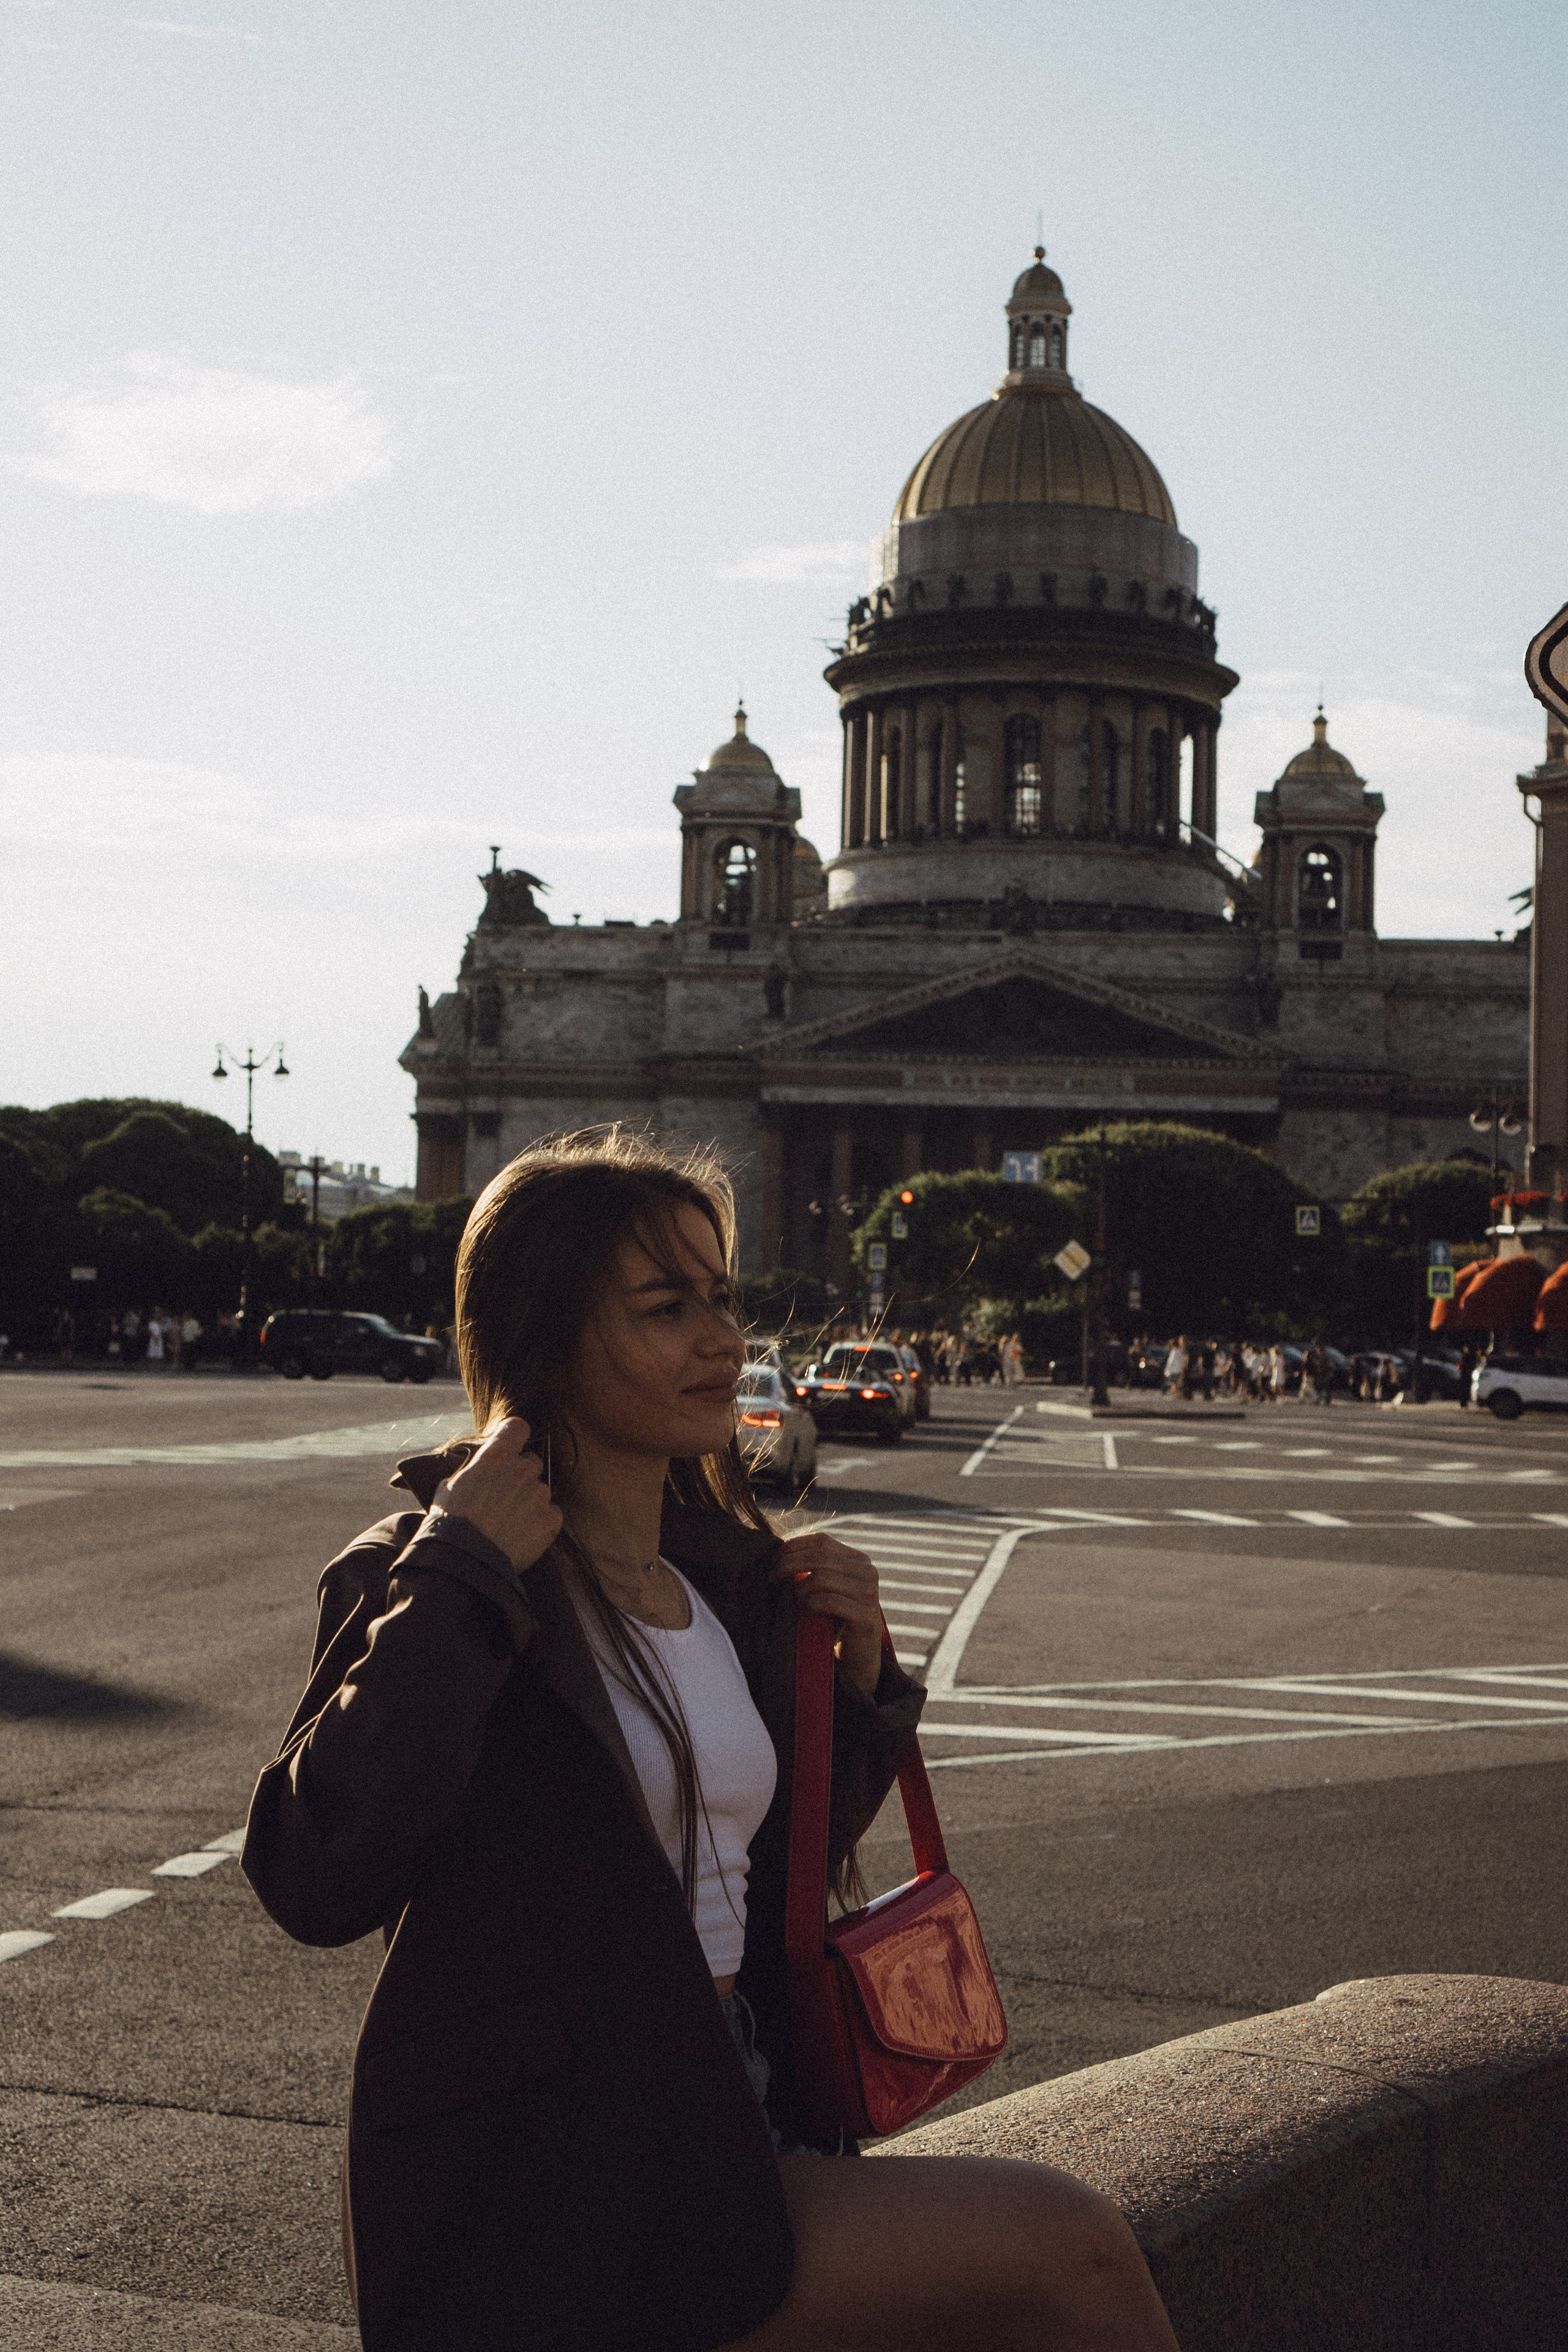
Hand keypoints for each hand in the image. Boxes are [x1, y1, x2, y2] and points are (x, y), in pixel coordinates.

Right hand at [436, 1417, 561, 1574]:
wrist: (466, 1560)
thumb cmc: (451, 1525)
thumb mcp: (448, 1489)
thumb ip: (470, 1474)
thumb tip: (473, 1475)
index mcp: (495, 1456)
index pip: (517, 1427)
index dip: (515, 1436)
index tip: (511, 1448)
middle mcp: (522, 1469)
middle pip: (532, 1462)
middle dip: (521, 1475)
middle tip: (505, 1498)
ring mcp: (539, 1494)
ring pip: (541, 1491)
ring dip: (530, 1502)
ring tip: (509, 1524)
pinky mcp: (551, 1519)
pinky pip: (552, 1514)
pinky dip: (541, 1523)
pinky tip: (522, 1536)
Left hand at [772, 1531, 881, 1696]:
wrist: (856, 1656)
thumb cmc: (833, 1618)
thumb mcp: (824, 1587)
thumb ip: (812, 1567)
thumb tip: (778, 1550)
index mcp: (857, 1559)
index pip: (821, 1540)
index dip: (794, 1546)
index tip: (773, 1560)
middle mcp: (868, 1571)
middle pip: (819, 1556)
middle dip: (788, 1565)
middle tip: (772, 1578)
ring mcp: (870, 1593)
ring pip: (822, 1577)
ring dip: (798, 1589)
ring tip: (790, 1601)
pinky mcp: (867, 1616)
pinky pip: (829, 1601)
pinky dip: (810, 1604)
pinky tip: (804, 1612)